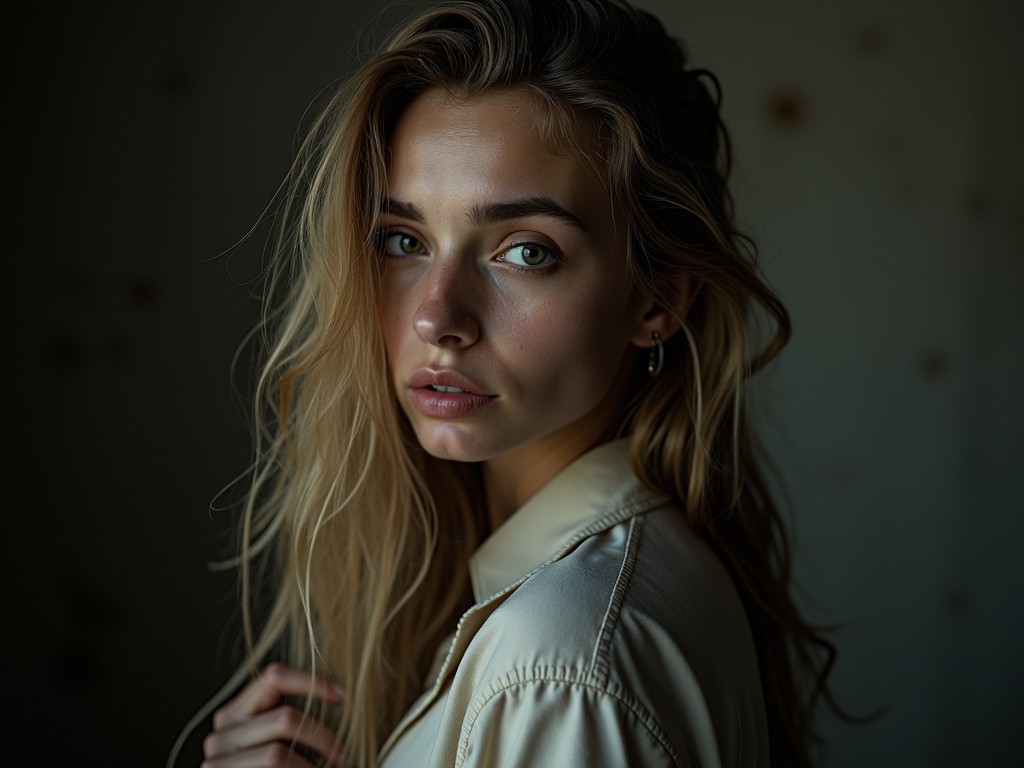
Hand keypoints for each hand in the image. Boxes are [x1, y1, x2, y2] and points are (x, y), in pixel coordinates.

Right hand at [201, 662, 344, 766]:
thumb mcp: (279, 741)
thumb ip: (289, 717)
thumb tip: (338, 690)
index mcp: (235, 714)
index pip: (273, 677)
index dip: (310, 681)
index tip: (341, 693)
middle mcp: (220, 734)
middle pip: (284, 718)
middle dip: (321, 735)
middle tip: (341, 751)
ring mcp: (216, 761)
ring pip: (277, 752)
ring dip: (311, 762)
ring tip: (332, 765)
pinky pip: (272, 764)